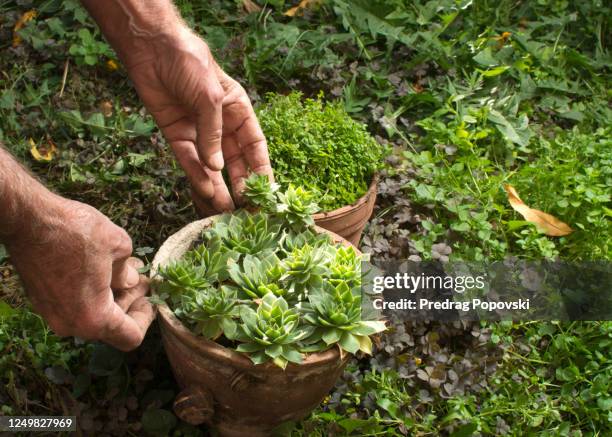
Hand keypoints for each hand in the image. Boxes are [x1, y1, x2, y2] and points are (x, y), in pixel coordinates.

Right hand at [6, 196, 154, 350]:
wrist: (28, 219)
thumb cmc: (74, 231)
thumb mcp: (117, 246)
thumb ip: (128, 272)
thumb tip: (130, 282)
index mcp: (94, 318)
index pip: (130, 337)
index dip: (146, 317)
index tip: (150, 296)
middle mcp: (71, 324)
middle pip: (112, 327)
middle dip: (131, 301)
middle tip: (141, 277)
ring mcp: (53, 314)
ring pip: (94, 315)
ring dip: (113, 295)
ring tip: (125, 267)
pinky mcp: (43, 301)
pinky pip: (76, 305)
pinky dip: (93, 292)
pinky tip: (101, 266)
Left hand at [126, 28, 272, 213]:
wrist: (152, 48)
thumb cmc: (191, 63)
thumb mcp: (211, 97)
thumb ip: (214, 133)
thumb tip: (217, 168)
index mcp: (238, 112)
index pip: (255, 146)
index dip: (261, 169)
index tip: (267, 192)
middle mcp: (221, 125)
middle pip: (234, 161)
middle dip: (240, 185)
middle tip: (245, 209)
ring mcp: (198, 132)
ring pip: (211, 166)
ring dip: (217, 186)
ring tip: (223, 209)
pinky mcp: (177, 135)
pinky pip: (188, 159)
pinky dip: (196, 174)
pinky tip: (204, 190)